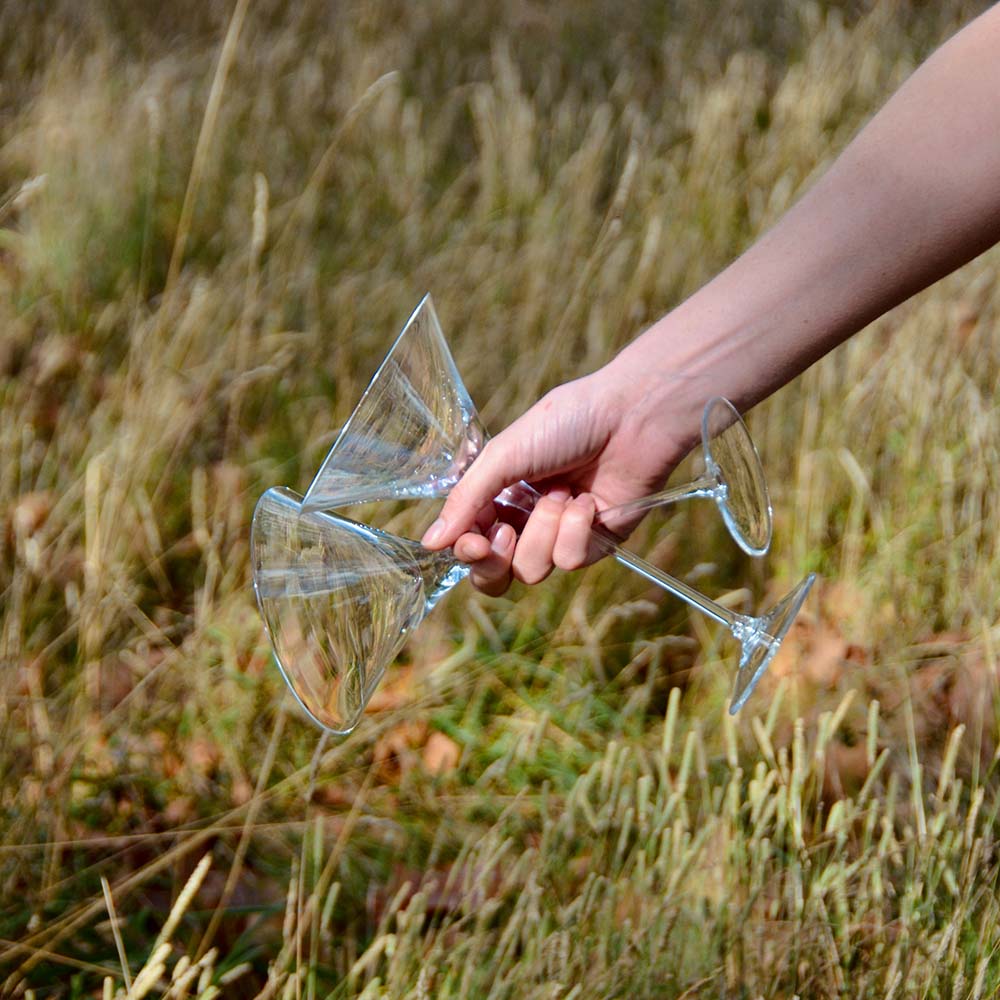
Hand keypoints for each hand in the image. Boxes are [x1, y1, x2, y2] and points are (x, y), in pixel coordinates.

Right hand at [420, 365, 696, 594]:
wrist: (631, 417)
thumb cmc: (568, 423)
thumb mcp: (504, 455)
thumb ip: (466, 500)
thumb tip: (430, 542)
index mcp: (499, 496)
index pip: (470, 542)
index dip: (467, 551)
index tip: (474, 541)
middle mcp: (526, 521)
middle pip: (495, 575)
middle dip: (494, 563)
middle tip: (505, 536)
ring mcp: (561, 537)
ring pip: (532, 570)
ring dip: (544, 530)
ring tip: (562, 494)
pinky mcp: (595, 545)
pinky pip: (569, 561)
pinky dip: (576, 530)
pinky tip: (587, 500)